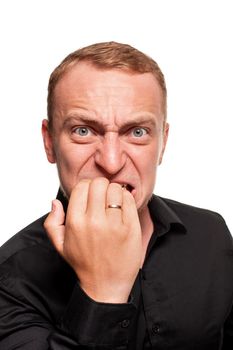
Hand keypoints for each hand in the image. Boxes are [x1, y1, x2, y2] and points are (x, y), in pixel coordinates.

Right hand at [44, 177, 141, 302]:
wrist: (105, 286)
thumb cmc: (84, 263)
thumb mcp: (60, 245)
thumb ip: (53, 222)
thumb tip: (55, 202)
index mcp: (75, 222)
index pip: (82, 186)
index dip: (87, 187)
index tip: (91, 196)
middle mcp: (94, 221)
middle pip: (100, 183)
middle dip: (101, 187)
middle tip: (103, 198)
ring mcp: (114, 224)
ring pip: (116, 188)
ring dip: (115, 193)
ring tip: (113, 204)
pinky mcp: (131, 228)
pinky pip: (130, 199)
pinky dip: (127, 199)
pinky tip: (123, 209)